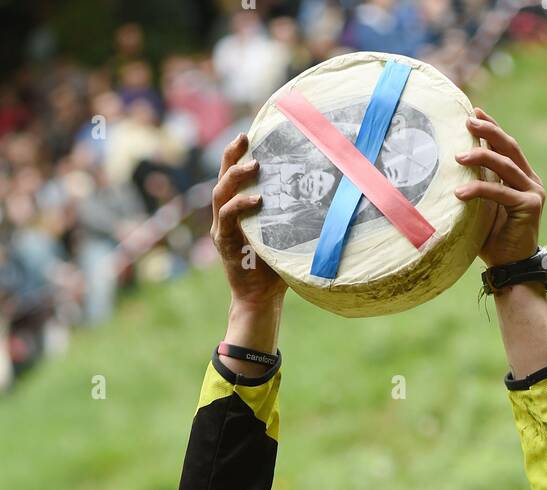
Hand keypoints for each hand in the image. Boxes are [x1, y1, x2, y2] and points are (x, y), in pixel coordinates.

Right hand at [211, 133, 285, 306]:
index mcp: (238, 211)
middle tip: (245, 138)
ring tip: (255, 165)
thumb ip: (292, 216)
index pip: (233, 176)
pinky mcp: (224, 242)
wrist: (261, 298)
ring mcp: (222, 228)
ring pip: (221, 193)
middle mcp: (225, 216)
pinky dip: (240, 205)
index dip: (236, 153)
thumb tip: (325, 196)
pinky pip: (227, 217)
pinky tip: (256, 200)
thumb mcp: (285, 235)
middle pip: (222, 177)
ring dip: (236, 176)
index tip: (248, 133)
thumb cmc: (275, 267)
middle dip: (231, 155)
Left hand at [454, 108, 544, 267]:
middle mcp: (531, 181)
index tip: (474, 111)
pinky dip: (479, 189)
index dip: (492, 127)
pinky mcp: (530, 206)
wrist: (510, 268)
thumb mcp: (483, 207)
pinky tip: (460, 192)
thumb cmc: (494, 240)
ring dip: (481, 156)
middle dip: (489, 130)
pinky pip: (500, 192)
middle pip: (510, 147)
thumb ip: (480, 185)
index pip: (507, 147)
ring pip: (505, 166)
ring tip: (458, 155)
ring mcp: (533, 192)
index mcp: (522, 178)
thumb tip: (456, 166)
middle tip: (468, 120)